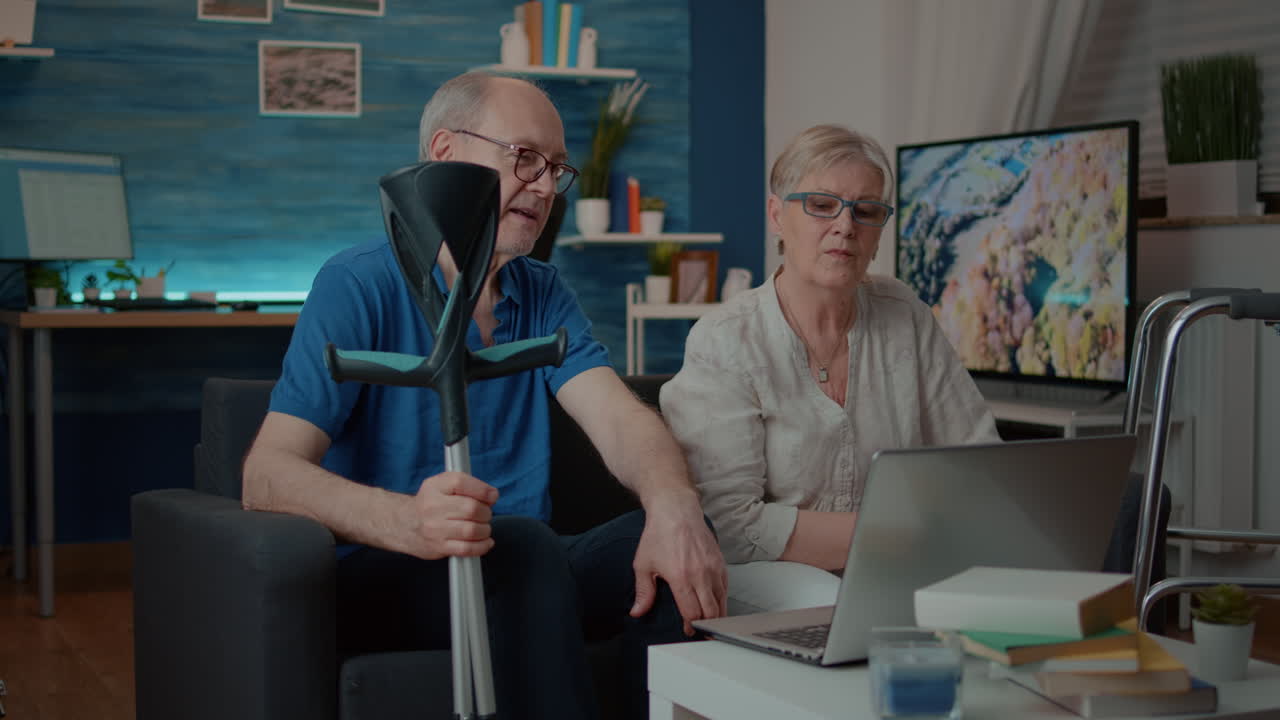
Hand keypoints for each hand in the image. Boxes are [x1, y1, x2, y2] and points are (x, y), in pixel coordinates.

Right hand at [398, 472, 498, 559]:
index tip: (491, 496)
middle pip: (471, 508)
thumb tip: (492, 495)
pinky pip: (467, 549)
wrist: (405, 524)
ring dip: (485, 529)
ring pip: (472, 530)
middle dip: (486, 512)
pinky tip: (485, 541)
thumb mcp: (443, 483)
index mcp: (435, 487)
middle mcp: (432, 507)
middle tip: (484, 514)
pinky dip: (482, 546)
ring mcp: (434, 529)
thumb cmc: (430, 503)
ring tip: (483, 527)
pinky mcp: (439, 547)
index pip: (461, 483)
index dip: (482, 490)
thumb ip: (468, 484)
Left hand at [630, 492, 727, 634]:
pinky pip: (726, 588)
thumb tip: (637, 611)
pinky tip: (715, 604)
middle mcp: (701, 575)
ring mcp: (713, 568)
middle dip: (706, 626)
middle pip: (710, 612)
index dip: (691, 626)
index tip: (687, 630)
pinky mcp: (721, 563)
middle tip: (699, 631)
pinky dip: (722, 600)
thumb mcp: (643, 564)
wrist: (676, 511)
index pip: (692, 613)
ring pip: (721, 602)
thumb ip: (643, 592)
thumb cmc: (659, 535)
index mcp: (681, 577)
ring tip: (709, 622)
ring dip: (716, 615)